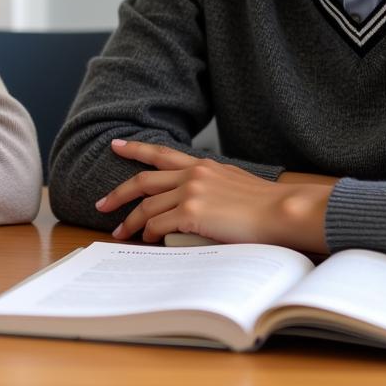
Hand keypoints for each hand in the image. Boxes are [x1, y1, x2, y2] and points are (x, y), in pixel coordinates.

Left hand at [94, 139, 329, 253]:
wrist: (284, 210)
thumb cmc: (268, 205)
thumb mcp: (236, 182)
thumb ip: (214, 184)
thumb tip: (202, 198)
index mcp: (203, 165)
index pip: (161, 154)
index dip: (137, 149)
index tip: (117, 145)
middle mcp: (193, 174)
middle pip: (144, 181)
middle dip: (119, 193)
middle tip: (102, 204)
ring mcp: (191, 192)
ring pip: (147, 206)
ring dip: (131, 221)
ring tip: (119, 233)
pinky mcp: (192, 213)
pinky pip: (159, 224)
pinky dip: (149, 233)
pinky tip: (147, 240)